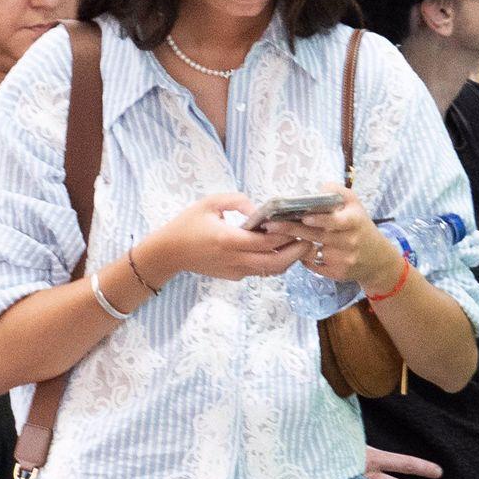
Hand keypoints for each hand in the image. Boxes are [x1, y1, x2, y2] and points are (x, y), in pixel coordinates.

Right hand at [150, 192, 309, 281]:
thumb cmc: (187, 224)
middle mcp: (235, 260)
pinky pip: (259, 271)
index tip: (301, 225)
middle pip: (276, 263)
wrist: (168, 253)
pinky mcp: (234, 277)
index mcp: (228, 240)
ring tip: (298, 244)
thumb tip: (259, 209)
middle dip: (296, 253)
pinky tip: (278, 249)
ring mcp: (235, 272)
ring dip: (288, 260)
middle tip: (309, 239)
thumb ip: (237, 201)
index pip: (267, 242)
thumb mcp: (209, 203)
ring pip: (270, 271)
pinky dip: (273, 262)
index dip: (287, 236)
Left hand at [264, 184, 401, 291]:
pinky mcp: (337, 273)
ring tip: (279, 237)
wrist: (377, 259)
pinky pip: (313, 265)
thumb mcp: (355, 205)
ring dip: (296, 244)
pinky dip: (305, 258)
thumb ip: (338, 192)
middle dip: (292, 230)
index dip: (321, 219)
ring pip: (312, 251)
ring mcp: (343, 259)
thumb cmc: (360, 226)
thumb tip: (319, 187)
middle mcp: (349, 241)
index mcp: (354, 221)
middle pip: (316, 236)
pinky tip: (300, 251)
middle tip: (270, 225)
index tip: (304, 217)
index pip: (336, 221)